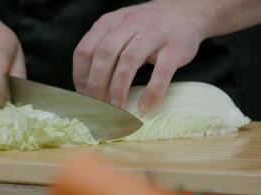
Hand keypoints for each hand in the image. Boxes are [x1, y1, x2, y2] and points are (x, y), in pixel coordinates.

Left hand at [73, 0, 210, 111]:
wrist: (185, 12)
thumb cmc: (146, 28)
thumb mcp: (119, 29)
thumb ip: (102, 49)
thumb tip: (87, 86)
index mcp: (109, 23)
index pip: (85, 50)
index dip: (81, 76)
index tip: (84, 96)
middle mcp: (129, 25)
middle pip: (104, 55)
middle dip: (96, 85)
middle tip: (97, 106)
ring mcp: (153, 34)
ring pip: (129, 62)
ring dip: (119, 90)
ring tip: (116, 110)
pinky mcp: (175, 48)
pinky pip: (161, 72)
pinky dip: (152, 91)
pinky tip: (145, 106)